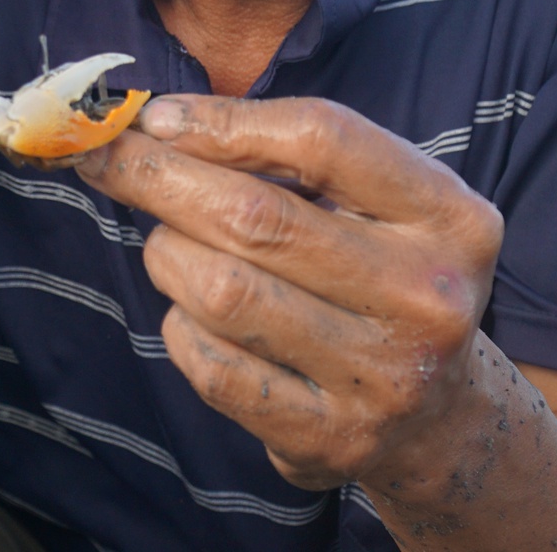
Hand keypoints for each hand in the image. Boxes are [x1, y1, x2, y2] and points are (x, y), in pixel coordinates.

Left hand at [75, 94, 504, 491]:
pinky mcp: (329, 438)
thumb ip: (289, 154)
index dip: (222, 121)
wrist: (439, 417)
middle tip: (105, 157)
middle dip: (157, 177)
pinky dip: (179, 325)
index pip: (322, 139)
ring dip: (166, 255)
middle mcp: (428, 298)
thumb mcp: (377, 203)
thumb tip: (156, 124)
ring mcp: (381, 377)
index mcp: (451, 218)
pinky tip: (193, 312)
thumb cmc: (380, 275)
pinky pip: (210, 364)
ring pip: (220, 291)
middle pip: (255, 217)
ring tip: (170, 245)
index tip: (156, 117)